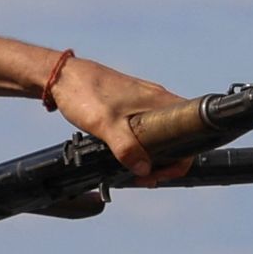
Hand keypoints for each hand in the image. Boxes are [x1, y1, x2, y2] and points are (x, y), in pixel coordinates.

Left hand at [46, 56, 190, 180]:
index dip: (181, 160)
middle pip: (177, 138)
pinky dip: (142, 145)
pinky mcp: (131, 105)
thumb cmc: (85, 93)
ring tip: (134, 171)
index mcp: (159, 102)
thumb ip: (126, 148)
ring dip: (152, 156)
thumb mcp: (105, 125)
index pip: (189, 134)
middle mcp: (157, 100)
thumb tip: (144, 169)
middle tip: (144, 178)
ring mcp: (144, 102)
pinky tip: (126, 154)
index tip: (158, 174)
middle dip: (165, 163)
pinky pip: (147, 129)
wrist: (63, 76)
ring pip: (161, 134)